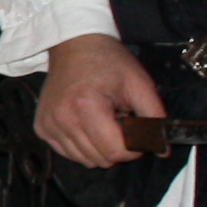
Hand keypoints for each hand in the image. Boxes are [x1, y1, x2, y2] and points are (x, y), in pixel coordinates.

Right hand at [34, 34, 164, 169]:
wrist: (74, 45)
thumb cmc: (107, 61)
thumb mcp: (139, 83)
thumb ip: (154, 116)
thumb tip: (163, 149)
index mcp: (86, 106)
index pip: (115, 151)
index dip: (133, 148)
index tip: (136, 131)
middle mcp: (62, 119)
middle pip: (100, 159)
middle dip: (117, 146)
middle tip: (119, 121)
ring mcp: (49, 125)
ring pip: (85, 160)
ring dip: (99, 147)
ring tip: (102, 120)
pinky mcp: (42, 128)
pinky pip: (69, 153)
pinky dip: (83, 145)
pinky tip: (87, 123)